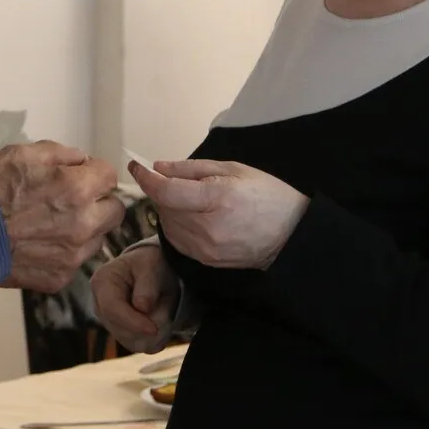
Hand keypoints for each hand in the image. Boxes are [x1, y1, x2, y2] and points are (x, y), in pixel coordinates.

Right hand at [0, 142, 123, 293]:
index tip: (76, 176)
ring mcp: (73, 255)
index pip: (109, 176)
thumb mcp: (18, 153)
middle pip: (114, 210)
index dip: (91, 173)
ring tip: (49, 225)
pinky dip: (62, 254)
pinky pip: (74, 262)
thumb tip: (79, 160)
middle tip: (69, 201)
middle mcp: (83, 224)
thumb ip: (59, 153)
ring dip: (83, 229)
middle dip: (97, 202)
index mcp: (77, 188)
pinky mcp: (59, 278)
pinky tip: (36, 246)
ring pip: (97, 238)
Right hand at [90, 243, 180, 353]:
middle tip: (167, 309)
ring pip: (131, 342)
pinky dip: (154, 339)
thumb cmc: (149, 264)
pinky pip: (138, 346)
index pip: (111, 309)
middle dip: (147, 327)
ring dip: (153, 333)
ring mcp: (107, 321)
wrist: (152, 272)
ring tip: (164, 311)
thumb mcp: (152, 266)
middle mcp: (99, 304)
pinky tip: (160, 322)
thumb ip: (148, 285)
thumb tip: (142, 307)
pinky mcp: (119, 333)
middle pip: (120, 330)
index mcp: (102, 282)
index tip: (154, 329)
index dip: (132, 322)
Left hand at [129, 159, 307, 269]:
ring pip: (167, 226)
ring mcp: (206, 248)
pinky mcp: (206, 261)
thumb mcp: (233, 169)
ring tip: (188, 200)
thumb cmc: (265, 194)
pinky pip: (177, 241)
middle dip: (162, 192)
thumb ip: (191, 168)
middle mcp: (208, 227)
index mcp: (217, 198)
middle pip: (164, 209)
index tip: (136, 167)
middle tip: (175, 182)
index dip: (146, 178)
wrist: (292, 234)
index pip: (166, 191)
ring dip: (168, 210)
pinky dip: (176, 227)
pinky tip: (191, 218)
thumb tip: (158, 167)